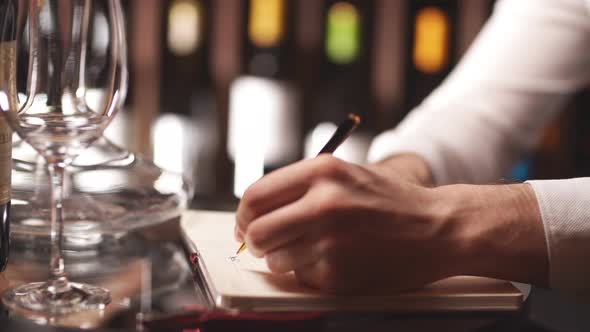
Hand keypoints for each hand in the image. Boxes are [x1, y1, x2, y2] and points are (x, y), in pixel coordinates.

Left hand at [235, 155, 458, 292]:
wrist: (437, 228)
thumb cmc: (388, 200)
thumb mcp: (345, 174)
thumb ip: (300, 187)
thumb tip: (254, 211)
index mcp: (321, 172)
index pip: (255, 196)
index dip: (245, 215)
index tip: (247, 224)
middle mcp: (322, 204)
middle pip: (256, 231)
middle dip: (254, 241)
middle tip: (264, 243)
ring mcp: (330, 242)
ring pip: (274, 259)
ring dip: (283, 258)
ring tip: (311, 250)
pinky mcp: (340, 275)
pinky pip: (303, 277)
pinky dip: (312, 272)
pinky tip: (337, 260)